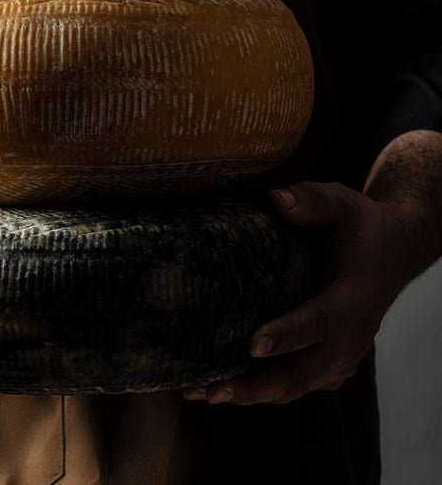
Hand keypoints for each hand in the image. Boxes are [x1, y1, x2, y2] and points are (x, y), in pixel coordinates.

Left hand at [183, 129, 441, 405]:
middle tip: (210, 389)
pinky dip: (259, 390)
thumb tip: (275, 200)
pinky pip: (294, 383)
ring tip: (200, 394)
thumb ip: (310, 200)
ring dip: (249, 394)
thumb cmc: (360, 225)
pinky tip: (218, 388)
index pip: (319, 321)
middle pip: (302, 373)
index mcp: (351, 300)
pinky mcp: (328, 362)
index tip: (253, 344)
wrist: (393, 249)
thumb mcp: (342, 202)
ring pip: (294, 386)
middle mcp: (348, 337)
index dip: (287, 335)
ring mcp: (340, 356)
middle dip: (255, 385)